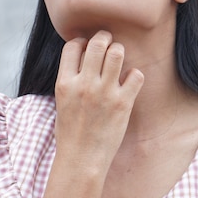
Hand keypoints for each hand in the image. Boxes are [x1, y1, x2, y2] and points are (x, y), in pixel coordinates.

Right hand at [54, 30, 143, 166]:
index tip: (87, 47)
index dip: (82, 42)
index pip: (73, 46)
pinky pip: (136, 75)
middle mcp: (84, 85)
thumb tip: (83, 57)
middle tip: (108, 43)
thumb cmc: (71, 132)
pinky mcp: (122, 104)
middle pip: (97, 43)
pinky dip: (134, 75)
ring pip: (117, 53)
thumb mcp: (61, 101)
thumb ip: (71, 79)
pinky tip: (129, 82)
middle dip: (104, 38)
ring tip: (118, 59)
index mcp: (65, 83)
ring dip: (119, 51)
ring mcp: (104, 93)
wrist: (82, 159)